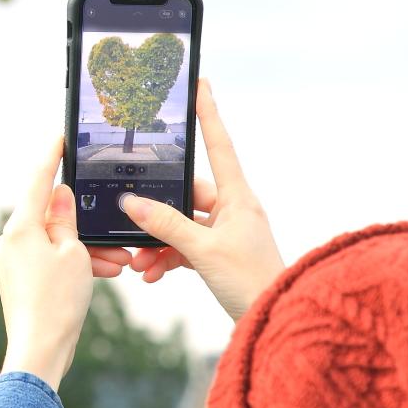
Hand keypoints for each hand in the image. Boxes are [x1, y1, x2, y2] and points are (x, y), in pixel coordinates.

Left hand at [0, 136, 129, 391]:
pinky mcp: (18, 280)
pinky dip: (73, 263)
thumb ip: (66, 219)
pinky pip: (49, 260)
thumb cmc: (56, 301)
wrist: (39, 351)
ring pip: (54, 242)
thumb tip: (58, 194)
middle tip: (113, 234)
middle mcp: (9, 241)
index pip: (37, 180)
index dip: (51, 157)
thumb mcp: (73, 252)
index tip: (60, 138)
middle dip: (85, 224)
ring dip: (84, 249)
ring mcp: (11, 261)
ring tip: (118, 262)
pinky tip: (102, 273)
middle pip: (50, 217)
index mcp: (19, 227)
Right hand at [90, 79, 284, 320]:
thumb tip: (133, 202)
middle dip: (156, 213)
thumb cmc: (252, 282)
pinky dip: (167, 258)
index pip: (218, 144)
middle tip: (130, 222)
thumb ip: (166, 225)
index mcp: (238, 198)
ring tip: (140, 262)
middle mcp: (234, 211)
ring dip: (158, 242)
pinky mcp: (221, 256)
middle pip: (187, 194)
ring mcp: (228, 234)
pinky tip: (151, 274)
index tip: (200, 84)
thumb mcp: (202, 251)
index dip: (208, 113)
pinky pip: (186, 248)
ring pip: (182, 225)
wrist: (277, 323)